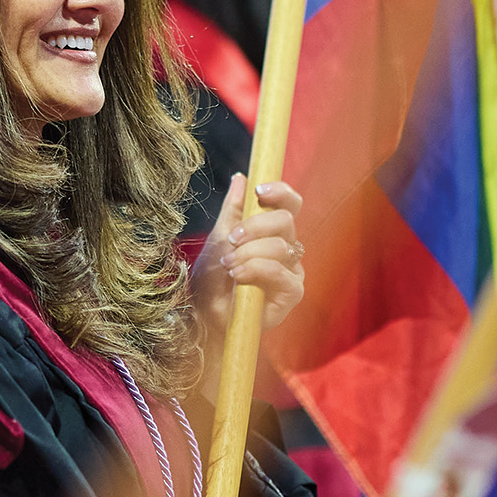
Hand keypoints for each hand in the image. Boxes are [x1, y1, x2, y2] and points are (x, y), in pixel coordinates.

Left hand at [192, 173, 305, 335]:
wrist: (205, 318)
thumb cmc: (212, 282)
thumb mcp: (218, 239)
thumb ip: (232, 211)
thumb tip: (241, 178)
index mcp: (272, 233)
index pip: (288, 204)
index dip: (280, 192)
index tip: (258, 192)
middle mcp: (286, 249)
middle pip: (286, 220)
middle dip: (256, 226)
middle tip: (232, 240)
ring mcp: (292, 270)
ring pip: (281, 246)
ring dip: (249, 252)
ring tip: (228, 265)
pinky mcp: (292, 293)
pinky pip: (281, 272)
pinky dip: (256, 270)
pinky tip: (238, 276)